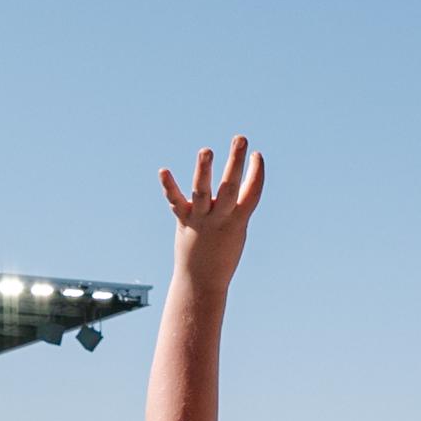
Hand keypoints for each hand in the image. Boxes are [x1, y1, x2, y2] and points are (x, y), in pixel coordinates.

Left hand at [159, 137, 264, 296]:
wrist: (202, 282)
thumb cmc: (222, 252)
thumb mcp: (237, 228)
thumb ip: (237, 204)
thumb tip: (234, 176)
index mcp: (239, 220)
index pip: (253, 192)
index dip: (257, 172)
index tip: (257, 154)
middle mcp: (221, 218)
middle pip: (231, 186)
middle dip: (236, 161)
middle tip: (241, 138)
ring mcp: (201, 219)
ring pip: (203, 191)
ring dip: (204, 170)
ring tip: (206, 150)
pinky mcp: (183, 221)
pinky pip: (175, 201)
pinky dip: (169, 186)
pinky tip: (163, 170)